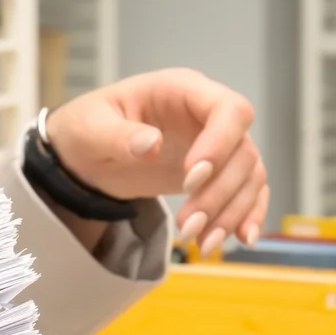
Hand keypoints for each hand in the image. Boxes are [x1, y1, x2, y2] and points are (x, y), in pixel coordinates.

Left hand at [45, 68, 267, 253]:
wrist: (86, 156)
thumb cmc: (88, 128)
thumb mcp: (91, 128)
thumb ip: (119, 135)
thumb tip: (152, 144)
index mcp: (183, 90)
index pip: (229, 110)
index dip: (220, 145)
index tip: (191, 179)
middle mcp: (208, 116)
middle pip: (242, 152)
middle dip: (218, 195)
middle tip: (186, 227)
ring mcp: (217, 146)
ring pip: (249, 177)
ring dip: (230, 214)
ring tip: (200, 244)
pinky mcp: (217, 175)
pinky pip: (249, 193)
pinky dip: (247, 216)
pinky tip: (239, 240)